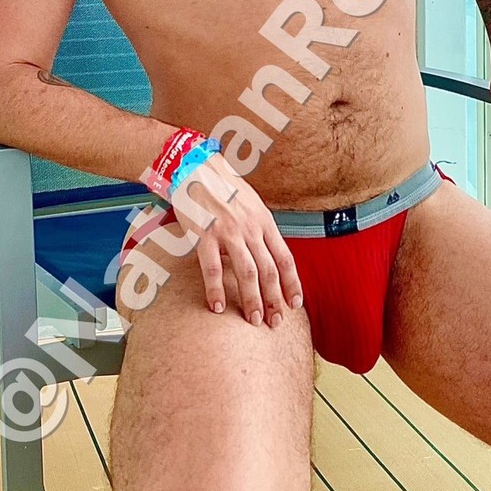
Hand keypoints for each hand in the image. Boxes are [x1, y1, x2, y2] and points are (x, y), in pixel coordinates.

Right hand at [170, 152, 303, 327]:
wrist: (196, 168)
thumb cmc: (224, 188)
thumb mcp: (252, 205)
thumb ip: (260, 230)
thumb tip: (270, 256)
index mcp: (264, 221)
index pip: (285, 258)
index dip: (292, 283)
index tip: (295, 303)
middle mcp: (250, 228)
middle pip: (268, 270)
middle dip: (273, 299)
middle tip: (274, 322)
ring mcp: (228, 231)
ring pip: (246, 272)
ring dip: (251, 299)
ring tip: (253, 320)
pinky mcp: (204, 234)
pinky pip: (212, 268)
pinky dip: (216, 290)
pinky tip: (218, 307)